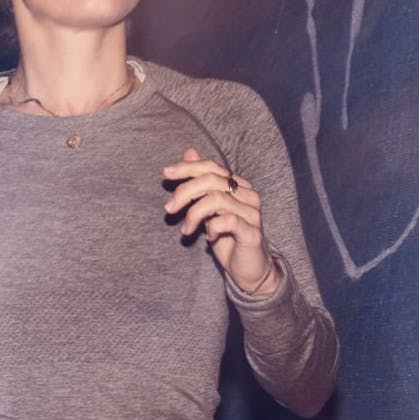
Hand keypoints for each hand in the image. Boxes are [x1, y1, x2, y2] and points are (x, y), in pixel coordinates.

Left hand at [163, 147, 278, 295]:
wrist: (248, 268)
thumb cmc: (227, 237)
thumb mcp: (208, 208)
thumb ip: (201, 182)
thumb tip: (189, 151)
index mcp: (238, 185)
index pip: (212, 167)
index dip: (188, 167)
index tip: (166, 174)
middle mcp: (248, 194)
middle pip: (212, 180)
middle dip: (185, 192)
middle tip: (169, 208)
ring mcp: (252, 213)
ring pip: (217, 199)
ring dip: (194, 214)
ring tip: (185, 229)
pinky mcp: (252, 232)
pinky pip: (228, 221)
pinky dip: (211, 228)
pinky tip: (208, 237)